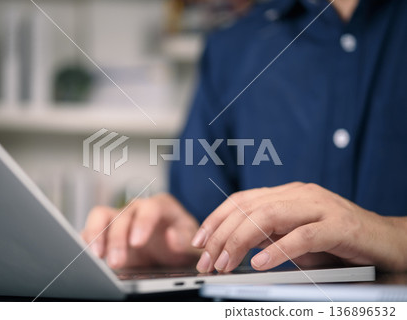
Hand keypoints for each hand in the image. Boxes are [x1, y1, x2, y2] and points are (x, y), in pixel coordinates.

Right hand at [82, 193, 200, 268]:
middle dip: (118, 239)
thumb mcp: (191, 243)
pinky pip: (90, 230)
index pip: (150, 208)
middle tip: (117, 262)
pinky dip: (86, 240)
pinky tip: (86, 255)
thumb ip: (185, 239)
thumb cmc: (181, 242)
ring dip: (97, 236)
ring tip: (96, 256)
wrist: (170, 252)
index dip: (142, 223)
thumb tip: (172, 237)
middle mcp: (137, 209)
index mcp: (160, 206)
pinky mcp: (106, 232)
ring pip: (101, 217)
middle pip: (123, 216)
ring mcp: (119, 219)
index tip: (138, 242)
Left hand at [191, 182, 406, 272]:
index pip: (242, 200)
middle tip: (207, 261)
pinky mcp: (339, 226)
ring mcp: (319, 207)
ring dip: (241, 241)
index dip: (216, 219)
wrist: (386, 240)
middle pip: (249, 208)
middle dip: (222, 234)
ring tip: (225, 263)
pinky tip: (260, 263)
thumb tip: (235, 245)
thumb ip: (268, 234)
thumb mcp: (295, 236)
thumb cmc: (338, 239)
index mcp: (287, 194)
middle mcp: (299, 194)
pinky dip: (279, 249)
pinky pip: (303, 235)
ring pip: (269, 216)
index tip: (199, 240)